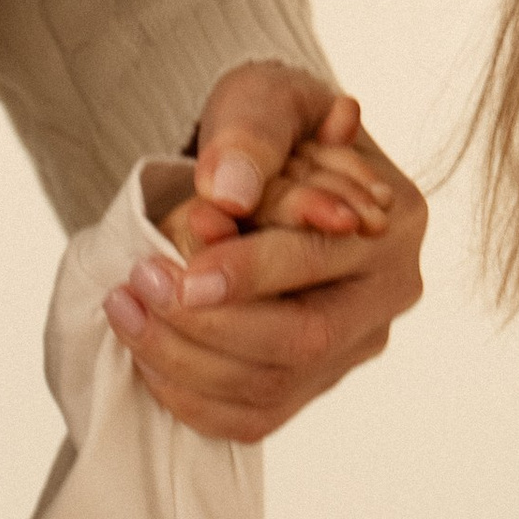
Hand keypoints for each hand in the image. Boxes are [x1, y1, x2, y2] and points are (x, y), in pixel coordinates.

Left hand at [106, 62, 427, 442]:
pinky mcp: (311, 387)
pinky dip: (190, 397)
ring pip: (270, 387)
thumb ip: (252, 129)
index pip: (322, 260)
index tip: (182, 271)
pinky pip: (251, 420)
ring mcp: (350, 351)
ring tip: (125, 308)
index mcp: (394, 220)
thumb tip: (230, 191)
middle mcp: (385, 296)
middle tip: (139, 287)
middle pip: (302, 341)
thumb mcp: (262, 98)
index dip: (250, 273)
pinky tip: (145, 355)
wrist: (257, 177)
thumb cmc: (265, 133)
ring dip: (184, 360)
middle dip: (209, 326)